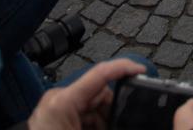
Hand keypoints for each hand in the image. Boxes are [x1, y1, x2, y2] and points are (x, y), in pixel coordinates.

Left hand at [28, 58, 144, 129]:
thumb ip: (111, 123)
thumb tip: (131, 119)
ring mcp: (51, 109)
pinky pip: (80, 113)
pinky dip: (91, 124)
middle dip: (111, 110)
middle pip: (96, 93)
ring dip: (102, 120)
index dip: (124, 68)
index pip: (100, 73)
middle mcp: (55, 100)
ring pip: (90, 104)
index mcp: (62, 102)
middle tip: (115, 126)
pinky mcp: (51, 119)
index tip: (141, 71)